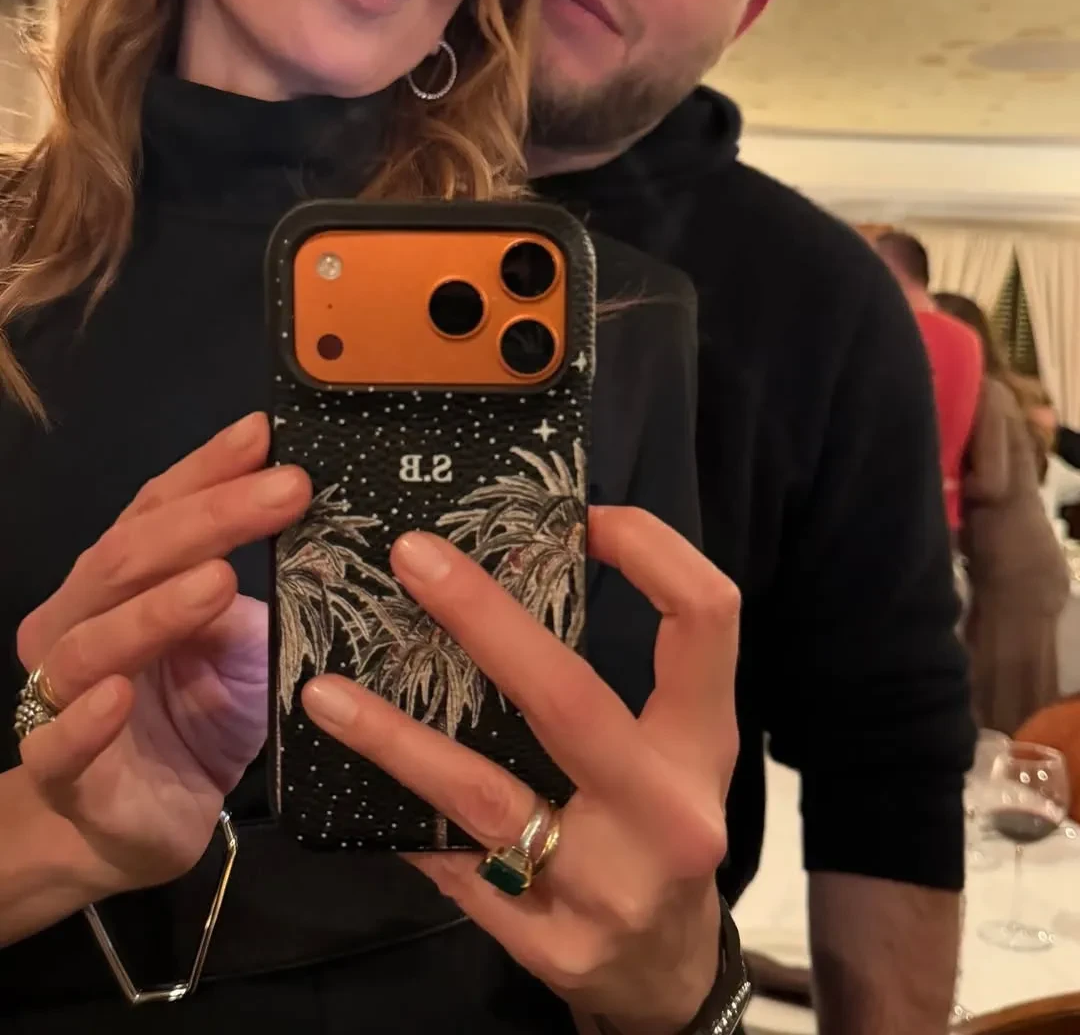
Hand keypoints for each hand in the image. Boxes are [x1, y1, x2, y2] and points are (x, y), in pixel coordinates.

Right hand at [16, 413, 308, 895]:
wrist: (134, 830)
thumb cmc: (193, 723)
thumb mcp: (242, 649)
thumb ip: (261, 595)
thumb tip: (318, 531)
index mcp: (123, 582)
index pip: (159, 509)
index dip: (210, 470)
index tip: (265, 433)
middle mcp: (80, 622)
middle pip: (131, 557)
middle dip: (210, 519)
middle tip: (286, 490)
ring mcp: (61, 696)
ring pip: (93, 639)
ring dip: (156, 609)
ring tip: (217, 579)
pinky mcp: (61, 772)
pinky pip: (60, 743)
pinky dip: (84, 718)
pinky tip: (116, 694)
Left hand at [302, 507, 738, 1034]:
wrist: (670, 977)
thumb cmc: (660, 829)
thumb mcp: (670, 752)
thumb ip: (618, 680)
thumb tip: (512, 571)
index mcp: (703, 744)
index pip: (704, 619)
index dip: (651, 550)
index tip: (583, 516)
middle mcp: (666, 812)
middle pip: (570, 697)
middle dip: (484, 617)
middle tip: (412, 557)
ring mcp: (608, 887)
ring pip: (484, 794)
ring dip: (395, 737)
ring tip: (325, 692)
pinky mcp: (550, 945)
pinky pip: (455, 866)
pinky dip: (402, 814)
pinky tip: (349, 777)